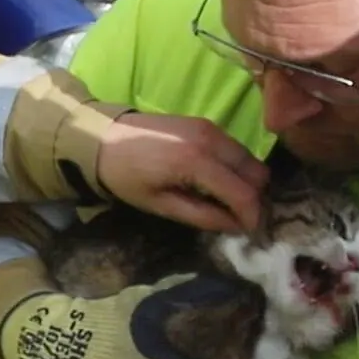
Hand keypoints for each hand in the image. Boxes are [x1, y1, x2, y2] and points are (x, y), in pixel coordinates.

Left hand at [96, 113, 267, 233]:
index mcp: (196, 161)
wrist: (102, 137)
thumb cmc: (126, 176)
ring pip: (250, 159)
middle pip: (257, 172)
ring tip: (233, 204)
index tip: (254, 234)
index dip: (253, 216)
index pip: (243, 192)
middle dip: (256, 199)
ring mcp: (211, 127)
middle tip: (244, 220)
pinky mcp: (206, 123)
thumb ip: (202, 216)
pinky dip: (237, 168)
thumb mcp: (161, 205)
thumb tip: (237, 226)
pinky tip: (221, 184)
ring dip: (248, 183)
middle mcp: (211, 139)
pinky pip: (235, 149)